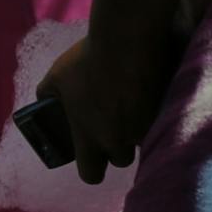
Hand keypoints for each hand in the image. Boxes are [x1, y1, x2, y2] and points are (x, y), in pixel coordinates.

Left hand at [36, 34, 173, 185]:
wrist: (127, 37)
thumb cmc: (86, 59)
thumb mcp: (55, 77)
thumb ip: (47, 96)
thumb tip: (43, 102)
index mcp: (90, 137)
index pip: (91, 175)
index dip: (92, 169)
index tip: (93, 157)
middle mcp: (119, 139)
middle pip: (121, 160)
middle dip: (118, 148)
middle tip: (114, 127)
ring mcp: (146, 126)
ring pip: (143, 141)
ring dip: (138, 131)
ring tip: (134, 108)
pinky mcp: (167, 109)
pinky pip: (162, 121)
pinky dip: (156, 113)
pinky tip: (151, 96)